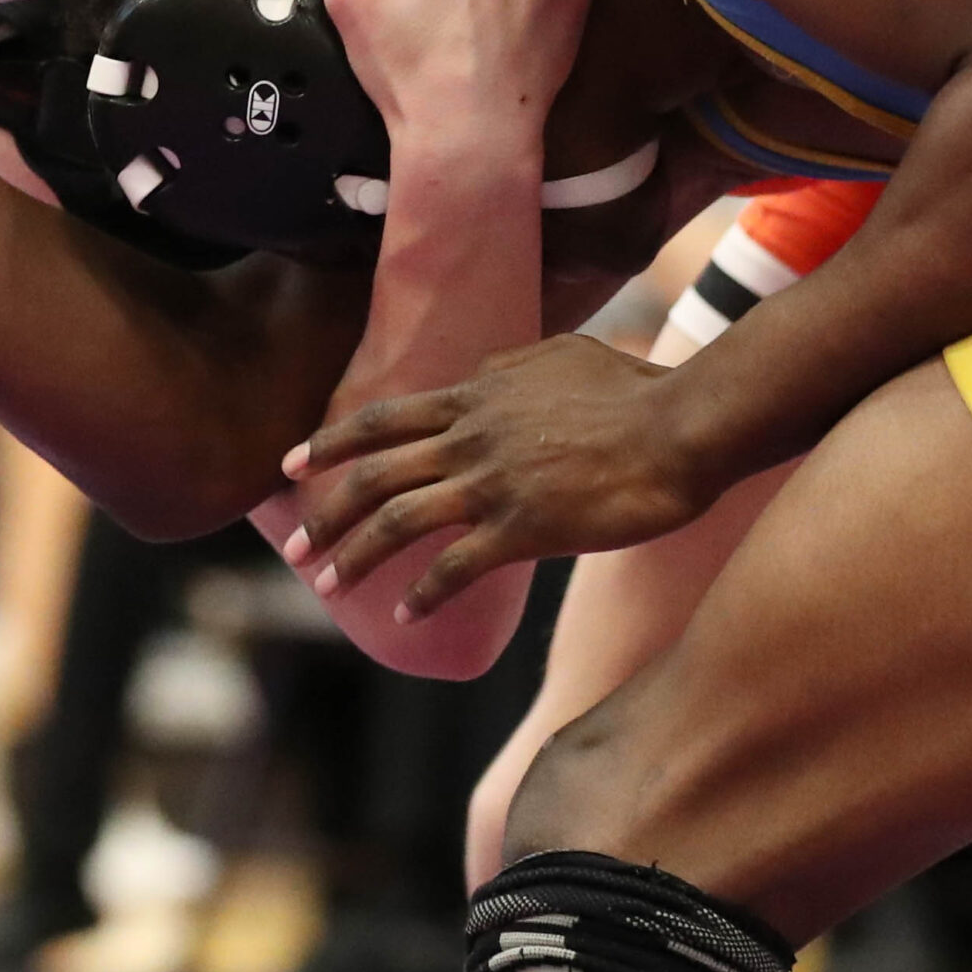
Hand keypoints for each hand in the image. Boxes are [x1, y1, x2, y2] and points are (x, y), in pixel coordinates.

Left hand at [277, 334, 705, 619]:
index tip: (290, 465)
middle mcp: (472, 436)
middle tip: (293, 546)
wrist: (681, 427)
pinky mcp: (524, 528)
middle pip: (375, 475)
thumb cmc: (633, 390)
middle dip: (326, 513)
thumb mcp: (559, 355)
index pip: (383, 419)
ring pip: (399, 521)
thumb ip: (508, 365)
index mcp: (478, 395)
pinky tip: (406, 616)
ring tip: (328, 588)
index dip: (330, 442)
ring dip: (355, 557)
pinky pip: (454, 568)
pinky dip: (422, 594)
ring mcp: (494, 482)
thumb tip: (478, 373)